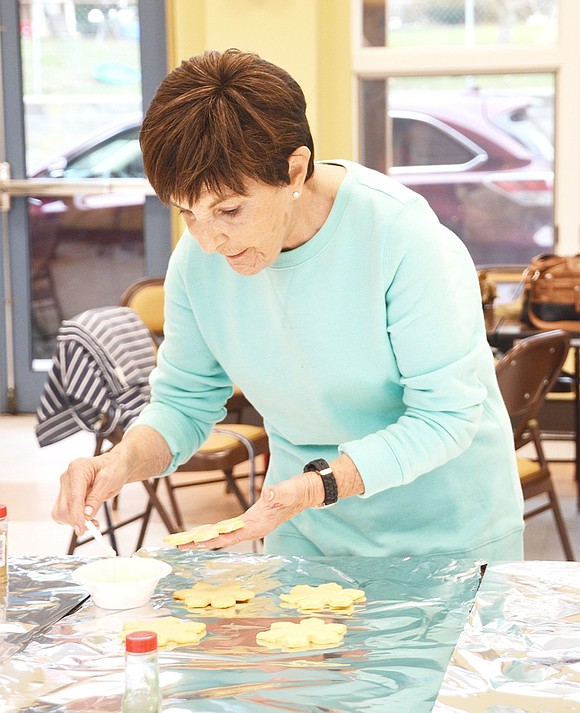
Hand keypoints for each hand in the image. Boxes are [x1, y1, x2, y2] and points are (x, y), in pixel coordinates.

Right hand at [51, 425, 171, 535]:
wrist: (114, 465)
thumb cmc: (113, 469)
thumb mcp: (109, 481)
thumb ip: (97, 498)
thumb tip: (86, 515)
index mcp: (77, 469)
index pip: (74, 497)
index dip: (77, 515)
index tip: (82, 529)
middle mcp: (67, 477)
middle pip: (64, 507)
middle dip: (77, 520)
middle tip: (94, 526)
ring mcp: (65, 487)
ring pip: (61, 513)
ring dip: (75, 521)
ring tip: (93, 521)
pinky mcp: (66, 495)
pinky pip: (64, 513)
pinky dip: (74, 519)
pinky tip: (87, 518)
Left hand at [177, 471, 322, 550]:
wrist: (306, 492)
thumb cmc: (298, 491)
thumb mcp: (289, 490)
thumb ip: (280, 493)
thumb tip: (269, 495)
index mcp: (259, 525)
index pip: (231, 535)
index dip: (212, 539)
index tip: (194, 543)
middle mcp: (253, 529)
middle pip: (222, 539)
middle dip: (200, 543)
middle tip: (178, 545)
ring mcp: (252, 526)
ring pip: (224, 535)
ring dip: (204, 539)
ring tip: (184, 541)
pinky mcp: (251, 520)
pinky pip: (229, 529)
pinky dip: (215, 531)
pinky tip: (204, 533)